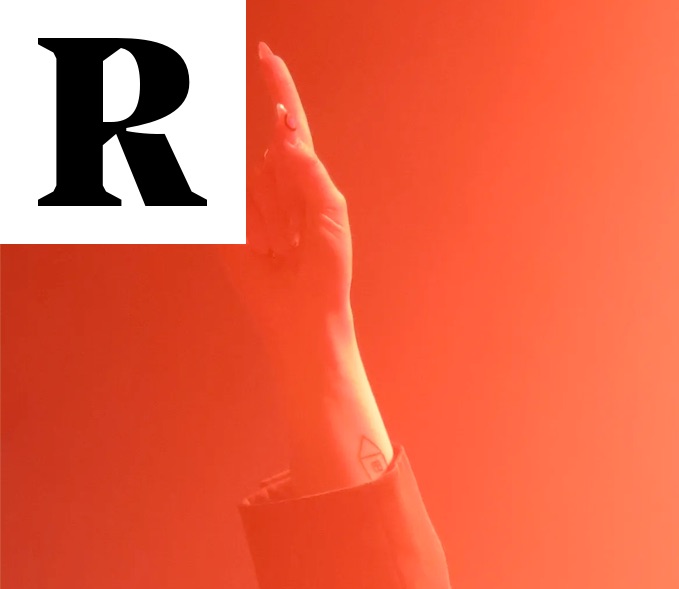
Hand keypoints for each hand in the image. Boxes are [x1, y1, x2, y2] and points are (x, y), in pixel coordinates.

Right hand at [224, 43, 356, 385]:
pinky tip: (263, 248)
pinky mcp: (224, 227)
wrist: (302, 318)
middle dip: (282, 191)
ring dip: (268, 216)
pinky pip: (222, 202)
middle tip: (294, 234)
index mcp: (305, 180)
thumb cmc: (327, 272)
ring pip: (248, 182)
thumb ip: (309, 170)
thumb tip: (284, 126)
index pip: (291, 125)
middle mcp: (274, 185)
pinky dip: (240, 218)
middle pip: (269, 158)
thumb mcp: (330, 217)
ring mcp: (247, 203)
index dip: (279, 88)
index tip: (267, 54)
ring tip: (281, 251)